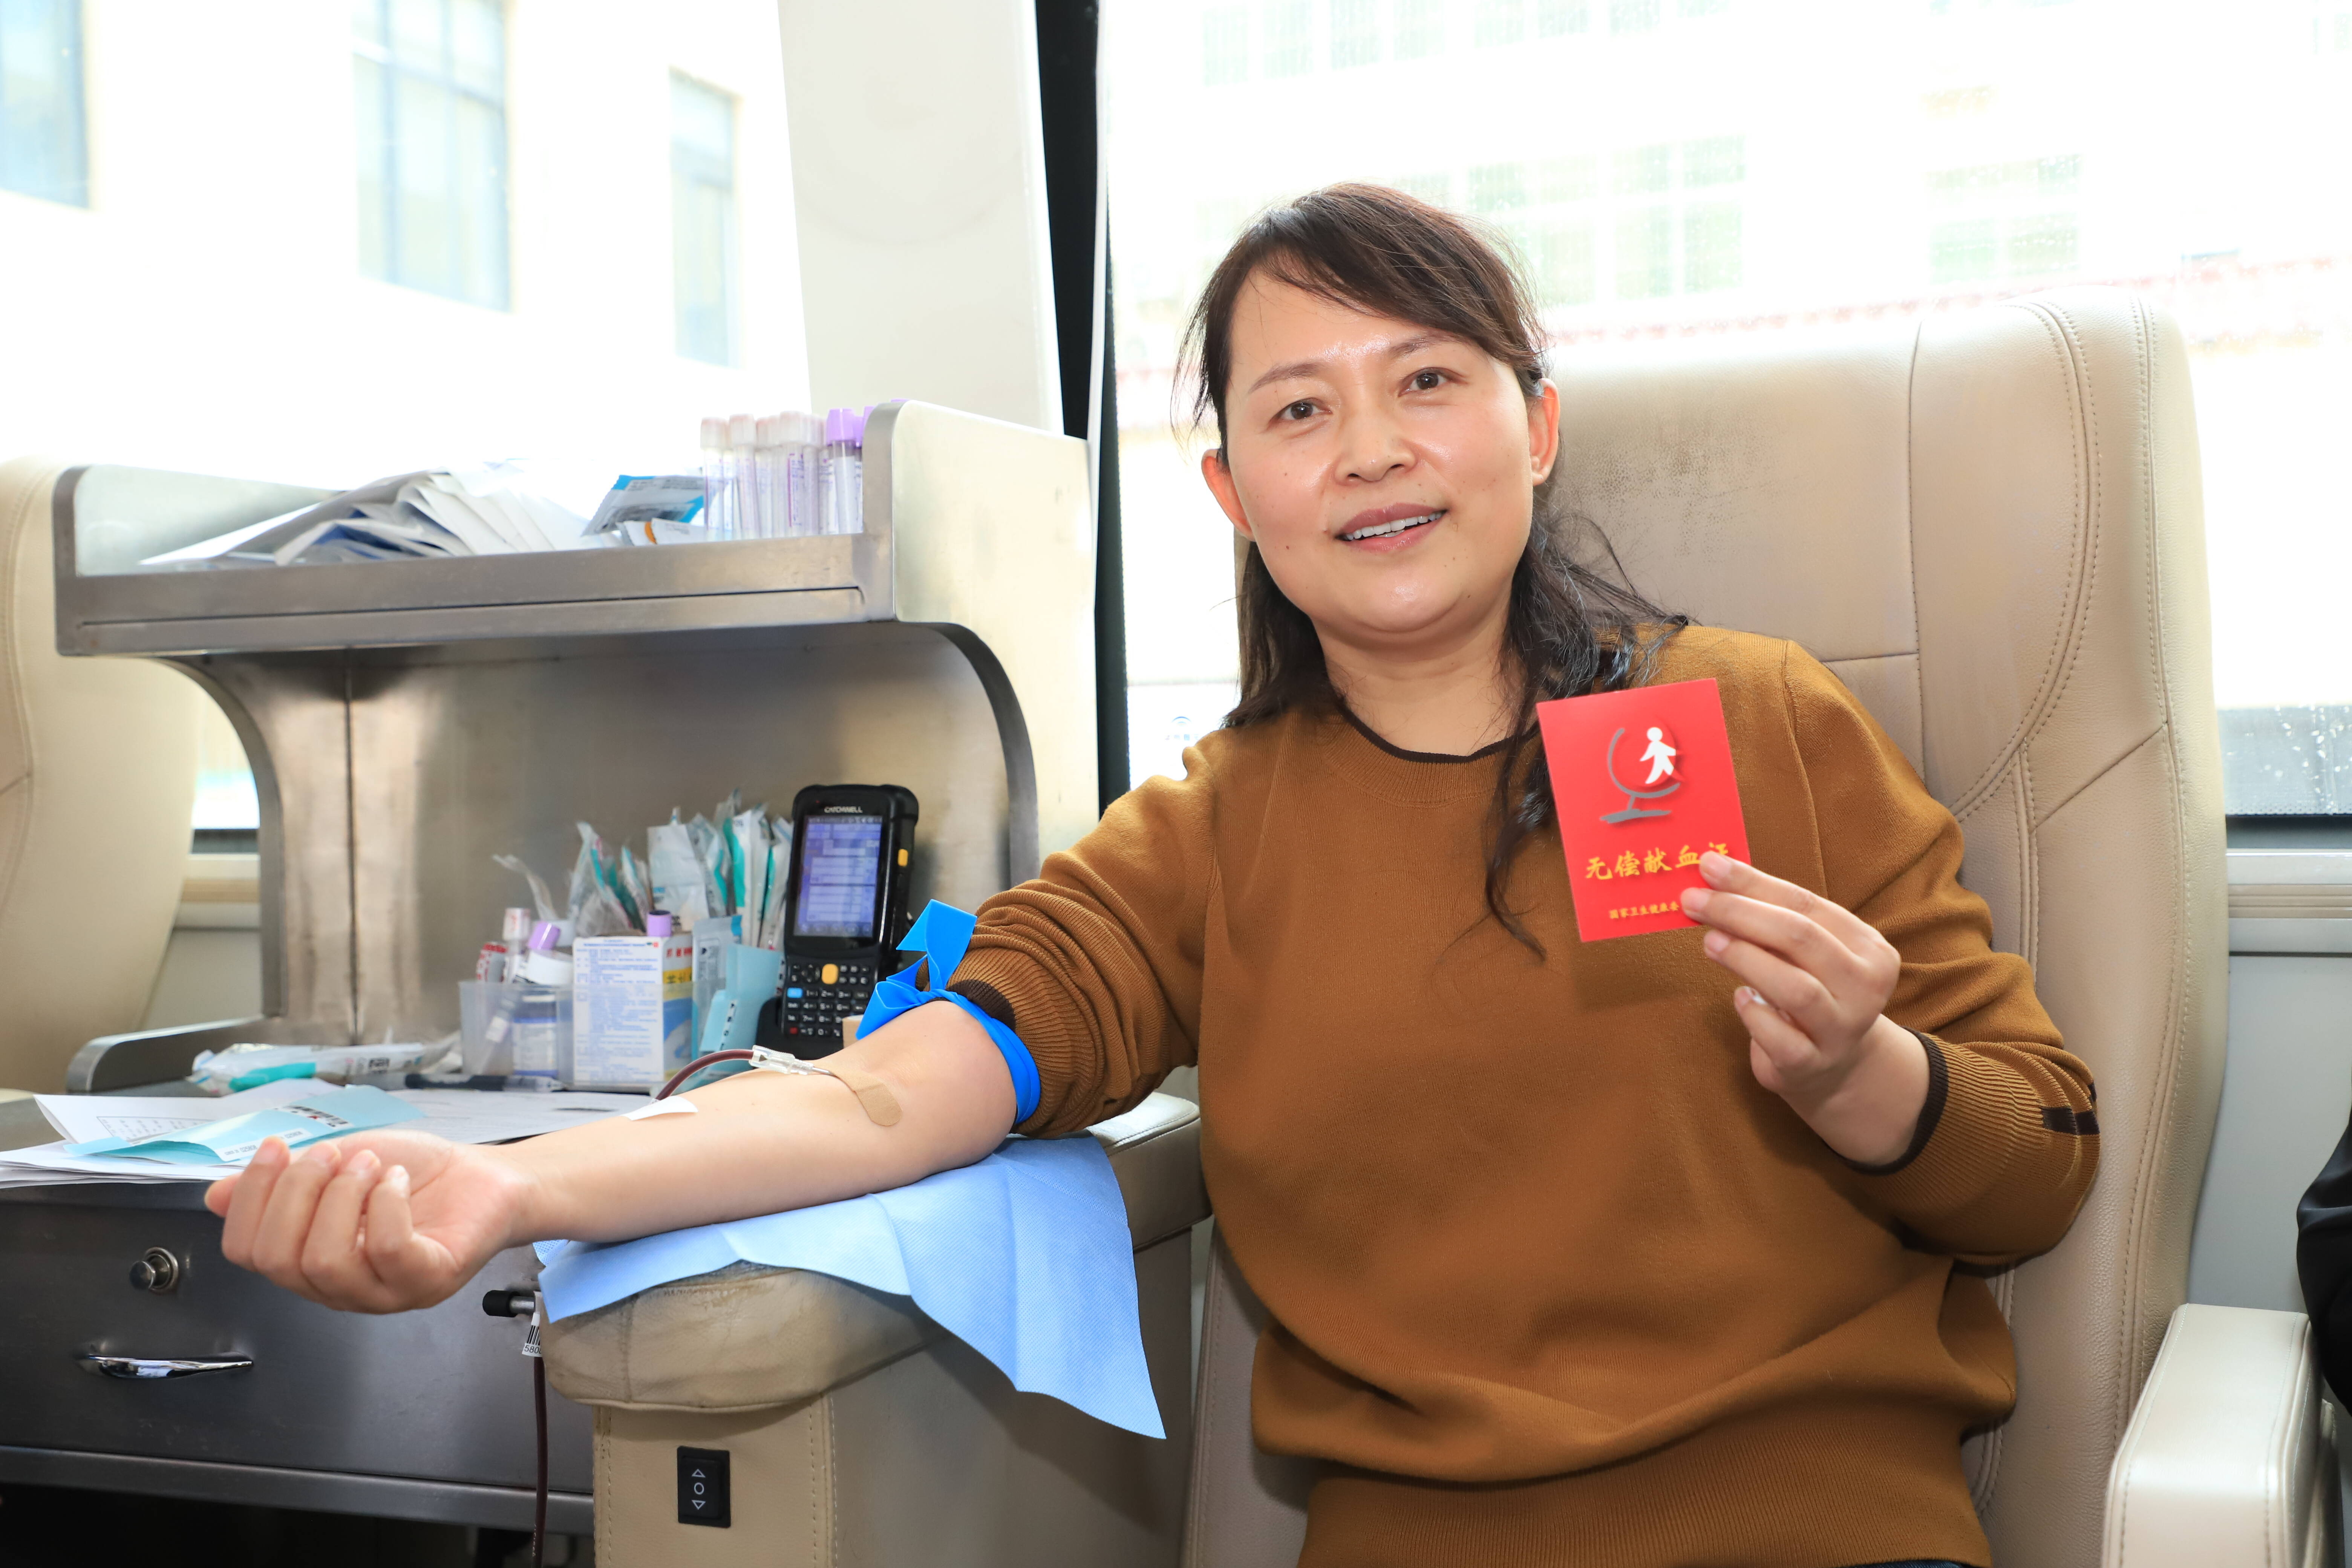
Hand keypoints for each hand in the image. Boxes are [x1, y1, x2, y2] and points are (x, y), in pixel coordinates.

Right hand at [204, 1130, 532, 1312]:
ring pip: (325, 1261)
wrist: (482, 1176)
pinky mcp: (427, 1281)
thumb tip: (214, 1194)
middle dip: (297, 1192)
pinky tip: (396, 1181)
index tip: (275, 1147)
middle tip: (333, 1153)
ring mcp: (383, 1293)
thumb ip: (281, 1182)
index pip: (246, 1252)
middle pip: (278, 1261)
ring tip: (370, 1166)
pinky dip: (385, 1204)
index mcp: (307, 1262)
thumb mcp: (336, 1166)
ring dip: (341, 1196)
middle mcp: (339, 1288)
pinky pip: (386, 1251)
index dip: (250, 1198)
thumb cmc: (410, 1175)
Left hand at [1679, 852, 1928, 1165]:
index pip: (1806, 904)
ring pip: (1795, 987)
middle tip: (1693, 901)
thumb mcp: (1803, 952)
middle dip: (1740, 913)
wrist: (1835, 1066)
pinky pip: (1780, 1038)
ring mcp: (1842, 1029)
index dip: (1752, 882)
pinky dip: (1754, 1014)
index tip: (1707, 866)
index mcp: (1868, 948)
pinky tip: (1738, 998)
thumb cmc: (1810, 990)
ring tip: (1708, 942)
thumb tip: (1711, 873)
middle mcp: (1865, 987)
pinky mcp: (1813, 1064)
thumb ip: (1769, 914)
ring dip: (1745, 958)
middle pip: (1800, 938)